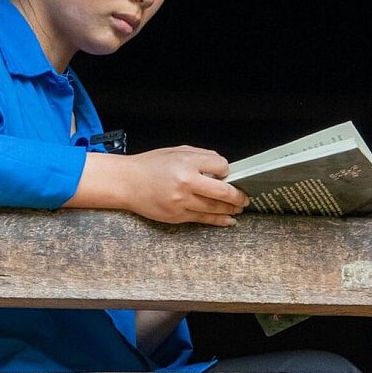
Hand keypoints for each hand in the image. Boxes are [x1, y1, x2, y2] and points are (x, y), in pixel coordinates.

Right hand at [121, 146, 249, 225]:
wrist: (126, 183)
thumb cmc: (150, 166)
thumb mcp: (175, 151)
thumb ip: (200, 156)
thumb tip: (221, 166)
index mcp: (186, 162)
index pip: (220, 166)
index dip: (227, 170)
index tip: (228, 174)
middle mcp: (186, 183)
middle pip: (223, 191)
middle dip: (238, 195)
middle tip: (245, 197)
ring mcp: (181, 202)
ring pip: (215, 208)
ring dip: (231, 209)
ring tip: (238, 208)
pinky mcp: (177, 216)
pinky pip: (203, 219)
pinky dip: (218, 220)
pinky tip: (228, 220)